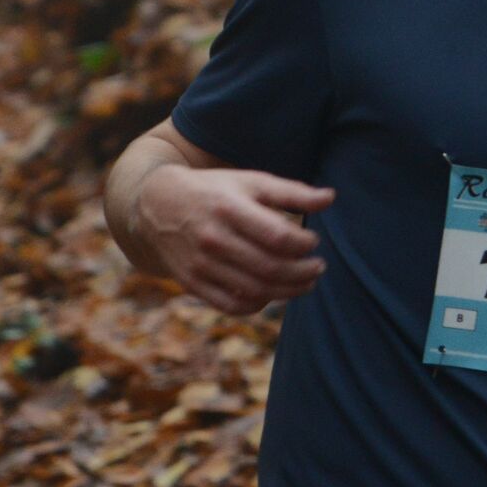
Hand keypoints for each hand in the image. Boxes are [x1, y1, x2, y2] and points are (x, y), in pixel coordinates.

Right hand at [130, 161, 335, 314]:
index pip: (277, 236)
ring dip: (289, 292)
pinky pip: (232, 305)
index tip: (314, 241)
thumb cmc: (215, 191)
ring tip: (306, 282)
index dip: (304, 243)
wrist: (156, 205)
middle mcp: (212, 239)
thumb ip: (291, 192)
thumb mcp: (250, 182)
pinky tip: (274, 292)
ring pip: (254, 290)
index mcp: (229, 208)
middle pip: (269, 267)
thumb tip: (330, 198)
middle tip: (319, 267)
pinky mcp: (192, 283)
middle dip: (303, 272)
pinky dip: (259, 304)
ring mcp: (200, 265)